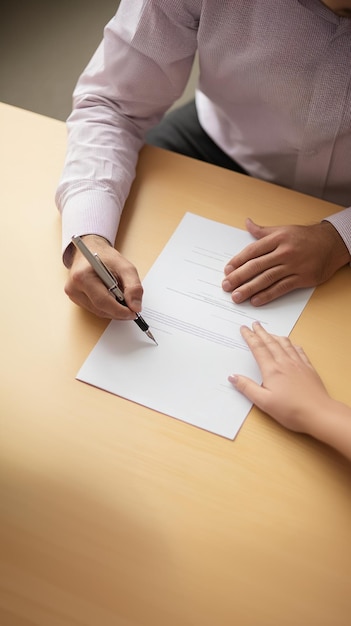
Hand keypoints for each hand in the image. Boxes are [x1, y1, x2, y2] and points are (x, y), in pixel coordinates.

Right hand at [65, 234, 143, 318]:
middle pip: (100, 309)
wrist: (91, 250)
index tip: (134, 313)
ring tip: (123, 299)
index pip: (102, 302)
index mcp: (82, 276)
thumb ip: (133, 286)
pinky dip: (107, 308)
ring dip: (114, 310)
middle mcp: (73, 287)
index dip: (120, 311)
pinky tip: (113, 299)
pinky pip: (95, 309)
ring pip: (98, 312)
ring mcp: (73, 294)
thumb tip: (135, 307)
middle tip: (133, 308)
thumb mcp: (125, 267)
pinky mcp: (76, 298)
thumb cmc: (106, 257)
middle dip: (119, 312)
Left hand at [222, 218, 349, 305]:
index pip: (252, 251)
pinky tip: (256, 300)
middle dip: (239, 277)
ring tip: (237, 296)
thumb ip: (263, 231)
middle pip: (256, 266)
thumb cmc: (305, 237)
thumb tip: (247, 223)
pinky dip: (267, 295)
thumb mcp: (283, 229)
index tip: (227, 270)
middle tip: (226, 286)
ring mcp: (294, 266)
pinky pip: (281, 288)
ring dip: (249, 289)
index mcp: (278, 238)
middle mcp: (284, 252)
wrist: (332, 244)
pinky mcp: (302, 278)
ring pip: (267, 279)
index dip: (238, 261)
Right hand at [228, 322, 329, 433]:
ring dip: (275, 336)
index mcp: (272, 370)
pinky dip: (292, 344)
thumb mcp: (264, 402)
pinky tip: (291, 344)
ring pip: (285, 344)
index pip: (258, 348)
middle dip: (261, 332)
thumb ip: (247, 388)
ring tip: (270, 332)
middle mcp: (285, 362)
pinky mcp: (308, 368)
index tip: (244, 329)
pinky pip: (299, 350)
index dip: (250, 337)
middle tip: (255, 324)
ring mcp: (298, 364)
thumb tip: (232, 376)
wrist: (318, 413)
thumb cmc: (291, 410)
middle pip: (270, 342)